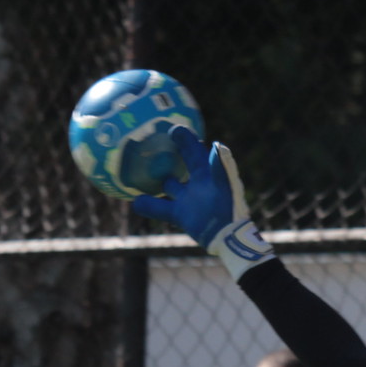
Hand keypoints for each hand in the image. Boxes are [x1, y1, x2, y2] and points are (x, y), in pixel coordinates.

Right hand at [131, 125, 272, 278]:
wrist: (227, 238)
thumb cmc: (230, 208)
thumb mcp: (227, 185)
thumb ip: (222, 166)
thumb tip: (216, 145)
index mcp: (208, 172)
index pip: (194, 150)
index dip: (185, 138)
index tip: (171, 128)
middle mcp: (197, 183)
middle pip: (181, 163)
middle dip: (169, 152)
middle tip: (151, 140)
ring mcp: (188, 199)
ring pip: (168, 185)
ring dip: (156, 178)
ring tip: (138, 168)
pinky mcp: (181, 215)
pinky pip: (161, 208)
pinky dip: (148, 205)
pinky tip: (135, 202)